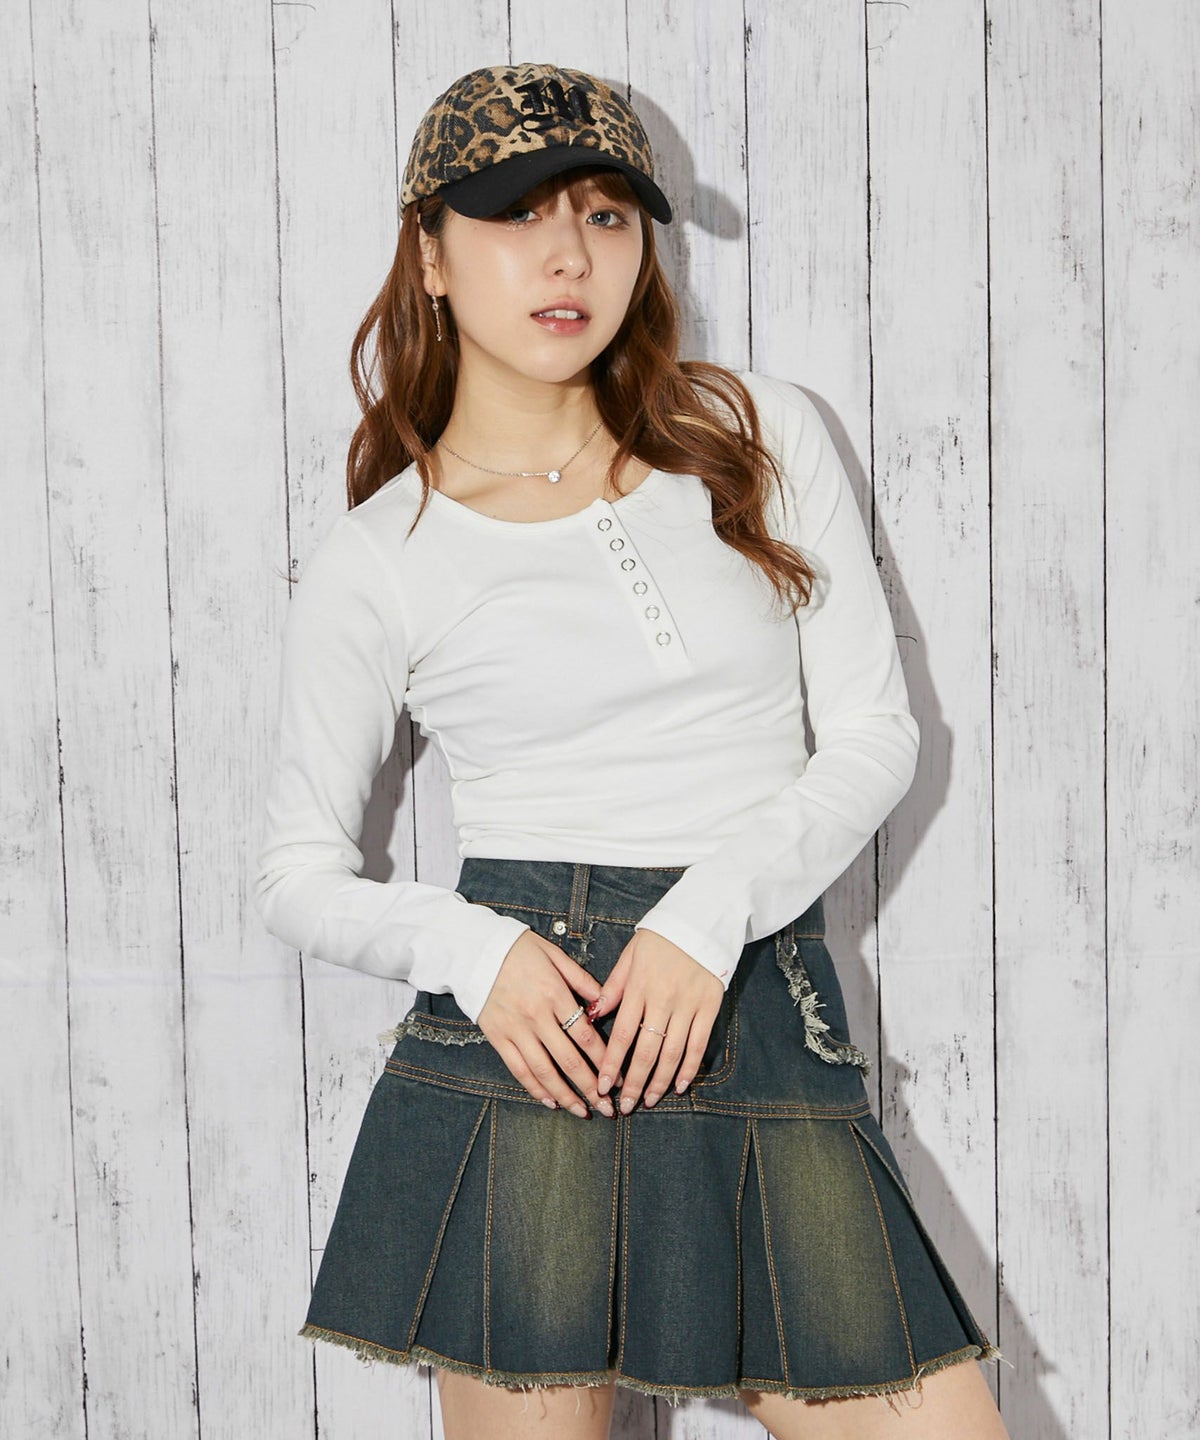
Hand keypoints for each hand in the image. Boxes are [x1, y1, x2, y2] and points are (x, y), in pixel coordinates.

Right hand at [476, 928, 617, 1117]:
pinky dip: (535, 1089)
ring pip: (544, 1071)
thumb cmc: (519, 950)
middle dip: (591, 1087)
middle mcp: (536, 1016)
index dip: (604, 1060)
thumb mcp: (554, 955)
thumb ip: (580, 979)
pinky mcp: (497, 1037)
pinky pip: (518, 1069)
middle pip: (568, 1060)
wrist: (476, 950)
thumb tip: (604, 1001)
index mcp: (554, 994)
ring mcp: (515, 1029)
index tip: (617, 1077)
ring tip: (582, 1111)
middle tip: (607, 1108)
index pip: (585, 1036)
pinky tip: (551, 1101)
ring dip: (566, 1095)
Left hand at [590, 928, 723, 1112]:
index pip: (622, 1034)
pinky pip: (698, 1044)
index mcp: (639, 987)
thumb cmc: (660, 938)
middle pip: (646, 1051)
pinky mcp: (709, 1006)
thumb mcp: (630, 956)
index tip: (601, 1087)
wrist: (701, 919)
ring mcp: (688, 1005)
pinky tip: (679, 1085)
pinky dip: (689, 1068)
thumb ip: (612, 987)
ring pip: (672, 1053)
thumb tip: (591, 1014)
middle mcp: (663, 999)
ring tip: (649, 1101)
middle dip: (633, 1083)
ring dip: (659, 1082)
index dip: (611, 1064)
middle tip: (625, 1106)